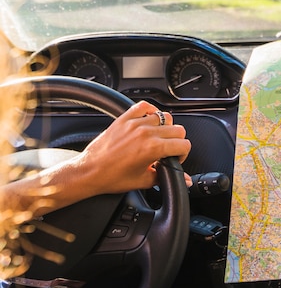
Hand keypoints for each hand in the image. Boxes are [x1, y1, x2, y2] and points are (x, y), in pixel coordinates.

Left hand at [76, 101, 191, 195]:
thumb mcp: (145, 181)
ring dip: (165, 128)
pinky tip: (149, 121)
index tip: (175, 158)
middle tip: (168, 151)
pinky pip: (144, 106)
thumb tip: (184, 180)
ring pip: (164, 117)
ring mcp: (135, 124)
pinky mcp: (124, 119)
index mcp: (154, 148)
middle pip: (177, 129)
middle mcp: (146, 133)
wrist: (89, 171)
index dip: (183, 154)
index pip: (183, 144)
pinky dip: (150, 111)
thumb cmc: (112, 178)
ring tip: (158, 138)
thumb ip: (168, 177)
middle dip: (177, 142)